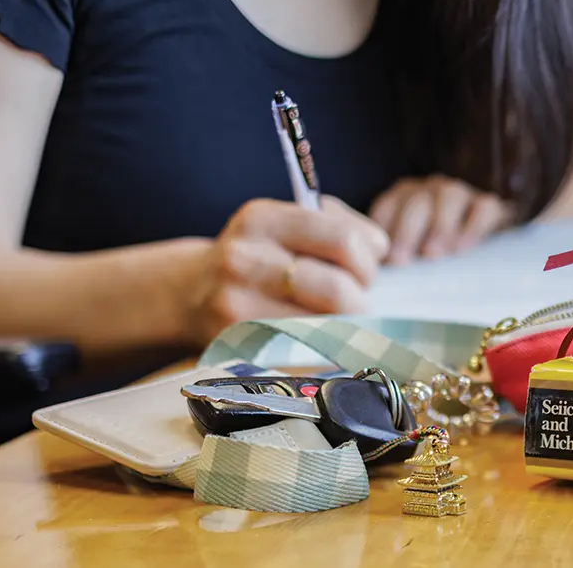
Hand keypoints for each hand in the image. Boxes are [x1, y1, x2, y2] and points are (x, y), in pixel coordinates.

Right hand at [182, 195, 389, 344]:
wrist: (191, 292)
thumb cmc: (262, 254)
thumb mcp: (291, 222)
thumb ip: (342, 225)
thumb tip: (381, 248)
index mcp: (263, 219)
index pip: (342, 241)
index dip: (367, 260)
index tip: (366, 268)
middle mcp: (243, 259)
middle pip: (336, 289)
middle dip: (360, 298)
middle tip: (356, 300)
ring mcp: (234, 305)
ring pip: (321, 326)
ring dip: (343, 325)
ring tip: (337, 317)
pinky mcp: (234, 344)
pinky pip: (301, 353)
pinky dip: (321, 348)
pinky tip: (318, 336)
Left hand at [370, 175, 514, 263]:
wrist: (484, 246)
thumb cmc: (435, 253)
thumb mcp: (411, 253)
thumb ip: (395, 257)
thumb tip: (377, 276)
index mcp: (404, 198)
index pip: (388, 205)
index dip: (383, 230)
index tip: (382, 259)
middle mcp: (431, 190)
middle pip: (417, 201)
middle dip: (406, 231)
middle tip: (401, 261)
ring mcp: (462, 194)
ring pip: (450, 196)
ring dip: (439, 225)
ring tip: (432, 255)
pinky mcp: (490, 204)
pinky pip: (483, 207)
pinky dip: (473, 226)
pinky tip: (462, 249)